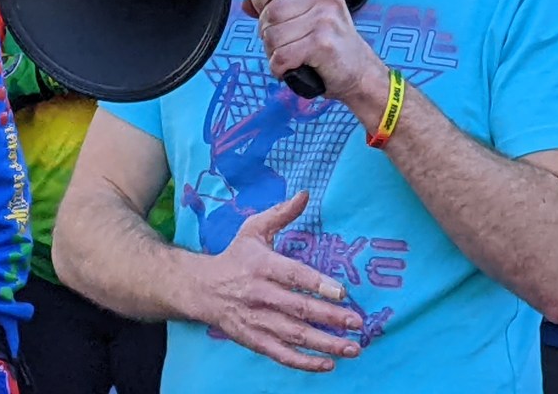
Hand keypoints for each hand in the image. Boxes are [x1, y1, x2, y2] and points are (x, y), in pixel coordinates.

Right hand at [199, 190, 362, 372]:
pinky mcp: (253, 340)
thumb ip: (281, 213)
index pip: (292, 275)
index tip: (342, 292)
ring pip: (292, 335)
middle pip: (297, 308)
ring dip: (324, 343)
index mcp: (261, 265)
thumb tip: (305, 193)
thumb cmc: (235, 256)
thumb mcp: (253, 229)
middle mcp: (258, 294)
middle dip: (329, 317)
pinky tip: (327, 364)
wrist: (200, 288)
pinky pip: (280, 354)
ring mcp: (255, 320)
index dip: (317, 283)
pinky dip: (303, 362)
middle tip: (357, 323)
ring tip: (352, 348)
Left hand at [245, 0, 383, 101]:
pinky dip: (279, 68)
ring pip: (272, 36)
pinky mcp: (322, 44)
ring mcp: (325, 19)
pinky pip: (281, 57)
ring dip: (273, 53)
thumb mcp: (309, 13)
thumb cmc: (332, 41)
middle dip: (267, 32)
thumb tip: (247, 4)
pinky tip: (291, 67)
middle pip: (269, 11)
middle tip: (284, 42)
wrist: (360, 71)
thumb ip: (278, 4)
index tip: (266, 12)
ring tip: (291, 54)